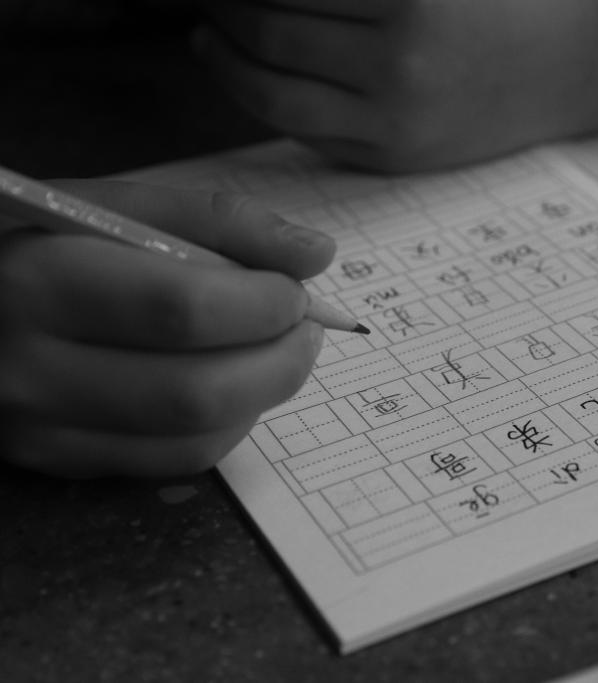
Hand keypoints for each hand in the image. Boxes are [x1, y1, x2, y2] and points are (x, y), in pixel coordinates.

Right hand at [0, 180, 334, 477]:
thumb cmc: (41, 242)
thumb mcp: (113, 207)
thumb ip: (217, 220)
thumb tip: (316, 254)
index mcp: (38, 280)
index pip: (181, 309)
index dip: (261, 305)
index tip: (296, 290)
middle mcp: (29, 368)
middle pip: (196, 392)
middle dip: (279, 360)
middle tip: (307, 328)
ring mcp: (40, 429)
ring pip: (194, 438)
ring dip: (264, 394)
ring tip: (279, 350)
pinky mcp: (59, 462)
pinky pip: (174, 462)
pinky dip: (230, 424)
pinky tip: (235, 384)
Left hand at [194, 0, 597, 171]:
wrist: (573, 67)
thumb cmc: (505, 0)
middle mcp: (400, 60)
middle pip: (267, 25)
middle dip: (223, 2)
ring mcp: (395, 117)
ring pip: (270, 88)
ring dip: (223, 52)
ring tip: (210, 27)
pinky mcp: (393, 154)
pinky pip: (301, 129)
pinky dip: (257, 96)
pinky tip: (242, 67)